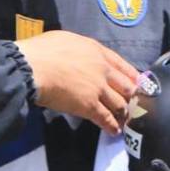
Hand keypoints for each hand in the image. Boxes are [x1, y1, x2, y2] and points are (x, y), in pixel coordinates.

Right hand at [15, 30, 138, 134]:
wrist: (31, 67)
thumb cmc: (43, 51)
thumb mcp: (68, 40)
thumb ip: (83, 49)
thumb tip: (83, 54)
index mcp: (98, 52)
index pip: (124, 66)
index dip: (133, 78)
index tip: (138, 85)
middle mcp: (103, 71)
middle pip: (127, 87)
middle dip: (132, 97)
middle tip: (133, 104)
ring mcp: (98, 89)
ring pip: (120, 104)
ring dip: (124, 113)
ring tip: (124, 119)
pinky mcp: (89, 106)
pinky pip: (106, 118)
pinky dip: (112, 126)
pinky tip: (114, 131)